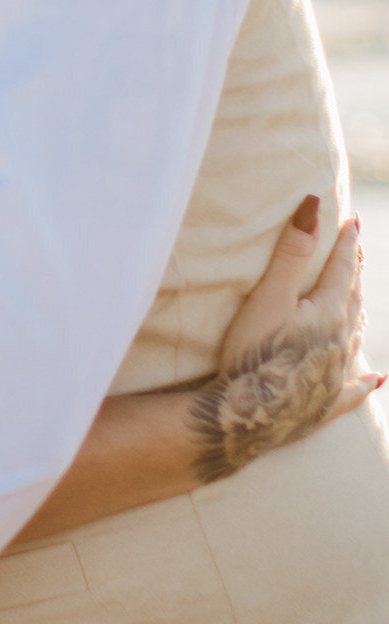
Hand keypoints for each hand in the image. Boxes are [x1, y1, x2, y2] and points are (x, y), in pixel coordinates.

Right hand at [191, 198, 378, 481]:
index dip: (345, 244)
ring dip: (357, 314)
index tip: (353, 221)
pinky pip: (352, 390)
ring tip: (359, 300)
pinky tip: (376, 379)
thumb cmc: (254, 353)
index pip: (340, 270)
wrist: (248, 417)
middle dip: (352, 274)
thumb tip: (313, 205)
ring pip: (354, 338)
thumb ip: (291, 252)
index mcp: (327, 314)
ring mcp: (335, 376)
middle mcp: (339, 344)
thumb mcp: (269, 296)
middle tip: (355, 253)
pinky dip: (364, 381)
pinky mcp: (326, 405)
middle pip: (351, 301)